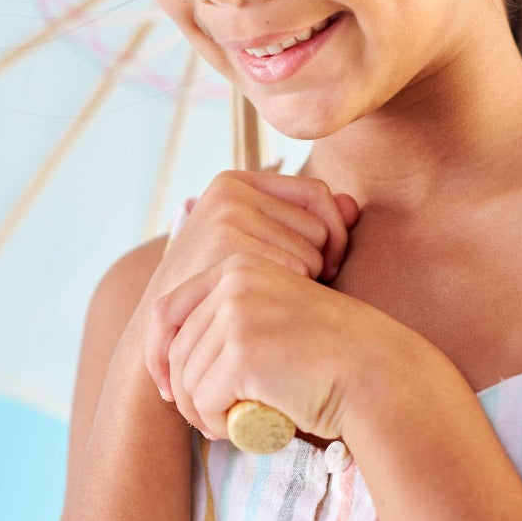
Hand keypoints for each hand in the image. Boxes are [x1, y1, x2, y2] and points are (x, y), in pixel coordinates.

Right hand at [138, 171, 359, 408]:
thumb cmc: (219, 295)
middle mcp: (232, 191)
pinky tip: (267, 311)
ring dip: (304, 283)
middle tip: (290, 291)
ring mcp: (229, 215)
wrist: (166, 337)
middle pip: (321, 222)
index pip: (317, 194)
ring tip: (268, 301)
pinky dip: (292, 295)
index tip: (329, 267)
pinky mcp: (231, 246)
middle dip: (320, 261)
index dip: (335, 232)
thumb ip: (307, 224)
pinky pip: (299, 270)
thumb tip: (355, 206)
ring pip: (315, 250)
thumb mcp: (258, 250)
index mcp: (236, 183)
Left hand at [148, 250, 388, 441]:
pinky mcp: (244, 352)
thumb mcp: (272, 315)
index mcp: (239, 266)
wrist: (374, 372)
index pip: (169, 310)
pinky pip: (206, 399)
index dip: (159, 354)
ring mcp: (238, 314)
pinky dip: (217, 423)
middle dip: (185, 393)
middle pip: (177, 349)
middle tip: (208, 420)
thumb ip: (230, 318)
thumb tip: (168, 356)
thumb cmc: (326, 353)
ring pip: (188, 378)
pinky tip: (243, 429)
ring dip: (203, 413)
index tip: (168, 387)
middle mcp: (234, 281)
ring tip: (231, 425)